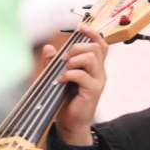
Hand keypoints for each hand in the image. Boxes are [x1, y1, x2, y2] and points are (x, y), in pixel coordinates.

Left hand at [46, 24, 107, 144]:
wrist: (70, 122)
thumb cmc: (65, 99)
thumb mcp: (56, 76)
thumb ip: (53, 62)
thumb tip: (49, 48)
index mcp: (93, 67)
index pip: (101, 45)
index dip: (93, 34)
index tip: (81, 27)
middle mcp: (99, 72)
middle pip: (95, 48)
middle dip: (77, 48)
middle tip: (64, 60)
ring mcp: (97, 81)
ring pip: (90, 58)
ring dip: (73, 60)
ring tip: (64, 70)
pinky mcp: (93, 91)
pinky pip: (82, 75)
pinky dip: (68, 74)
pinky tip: (60, 81)